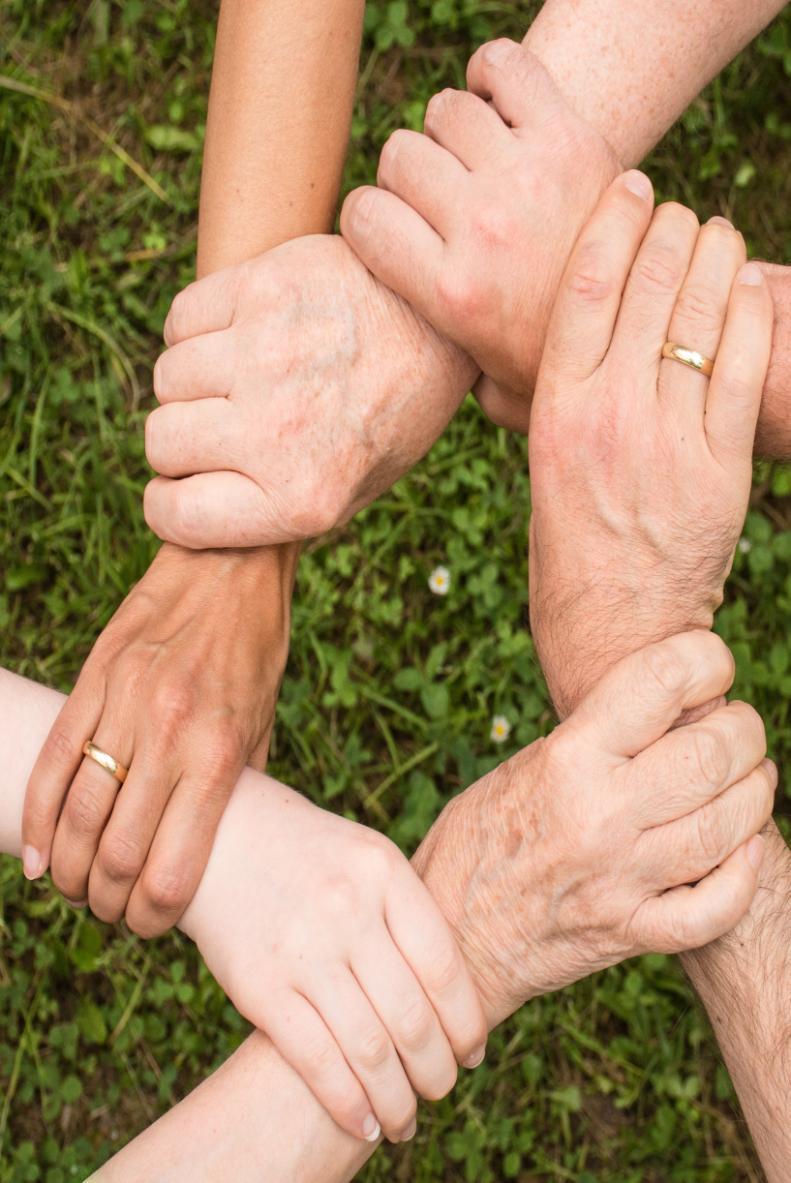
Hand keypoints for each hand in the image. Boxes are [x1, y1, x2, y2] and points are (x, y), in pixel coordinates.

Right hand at [22, 543, 294, 935]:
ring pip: (78, 815)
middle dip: (107, 902)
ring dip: (69, 869)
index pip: (174, 869)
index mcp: (222, 755)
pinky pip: (53, 761)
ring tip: (76, 886)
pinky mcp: (94, 680)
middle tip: (109, 911)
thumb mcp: (266, 722)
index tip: (150, 926)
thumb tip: (220, 846)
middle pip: (117, 854)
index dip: (153, 916)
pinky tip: (37, 854)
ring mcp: (126, 706)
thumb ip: (241, 786)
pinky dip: (36, 817)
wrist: (231, 564)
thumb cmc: (256, 648)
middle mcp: (172, 735)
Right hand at [142, 235, 476, 548]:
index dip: (171, 503)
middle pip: (161, 442)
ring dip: (193, 381)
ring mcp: (268, 355)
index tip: (186, 487)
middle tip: (227, 424)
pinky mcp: (263, 288)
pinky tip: (242, 332)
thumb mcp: (351, 487)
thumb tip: (184, 507)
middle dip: (184, 439)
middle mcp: (280, 431)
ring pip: (167, 378)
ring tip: (244, 374)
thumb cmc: (390, 412)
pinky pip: (181, 320)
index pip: (174, 516)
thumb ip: (270, 506)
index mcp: (303, 497)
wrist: (442, 321)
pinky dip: (197, 329)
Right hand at [180, 775, 486, 1144]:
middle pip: (412, 1016)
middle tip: (442, 1091)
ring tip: (406, 1122)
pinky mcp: (259, 986)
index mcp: (383, 872)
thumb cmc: (311, 856)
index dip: (466, 1022)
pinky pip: (315, 1060)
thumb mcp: (367, 859)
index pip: (443, 966)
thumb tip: (457, 998)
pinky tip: (365, 1124)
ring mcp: (302, 949)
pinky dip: (348, 1104)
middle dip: (436, 1071)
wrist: (220, 839)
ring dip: (397, 1101)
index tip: (474, 1054)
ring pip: (369, 1048)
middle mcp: (347, 909)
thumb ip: (409, 915)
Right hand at [340, 39, 619, 431]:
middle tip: (444, 199)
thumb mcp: (495, 392)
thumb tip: (403, 392)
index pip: (363, 217)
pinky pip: (503, 66)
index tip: (395, 230)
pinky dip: (493, 75)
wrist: (656, 322)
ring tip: (479, 160)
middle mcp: (481, 229)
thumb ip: (444, 382)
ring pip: (446, 110)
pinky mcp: (569, 136)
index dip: (371, 220)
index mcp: (452, 293)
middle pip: (401, 156)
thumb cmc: (566, 361)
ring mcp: (526, 178)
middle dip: (413, 176)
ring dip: (455, 131)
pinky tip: (502, 109)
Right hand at [412, 632, 773, 1026]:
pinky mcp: (631, 933)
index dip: (706, 660)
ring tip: (750, 779)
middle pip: (713, 754)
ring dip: (755, 793)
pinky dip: (744, 875)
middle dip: (744, 730)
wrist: (449, 935)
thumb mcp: (524, 766)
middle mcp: (598, 814)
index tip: (712, 665)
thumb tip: (672, 707)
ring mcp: (620, 879)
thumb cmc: (478, 838)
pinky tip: (744, 849)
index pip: (661, 681)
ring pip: (728, 826)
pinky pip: (713, 908)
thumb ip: (595, 739)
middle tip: (739, 728)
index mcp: (567, 758)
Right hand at [527, 172, 772, 716]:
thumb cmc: (570, 551)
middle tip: (682, 212)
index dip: (615, 224)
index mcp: (554, 412)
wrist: (616, 631)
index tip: (632, 186)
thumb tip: (549, 344)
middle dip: (673, 230)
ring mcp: (668, 441)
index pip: (585, 289)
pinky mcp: (721, 468)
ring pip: (700, 318)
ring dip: (717, 260)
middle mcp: (609, 416)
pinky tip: (749, 288)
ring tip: (719, 235)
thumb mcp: (542, 469)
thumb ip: (548, 403)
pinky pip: (743, 370)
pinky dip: (750, 316)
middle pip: (649, 288)